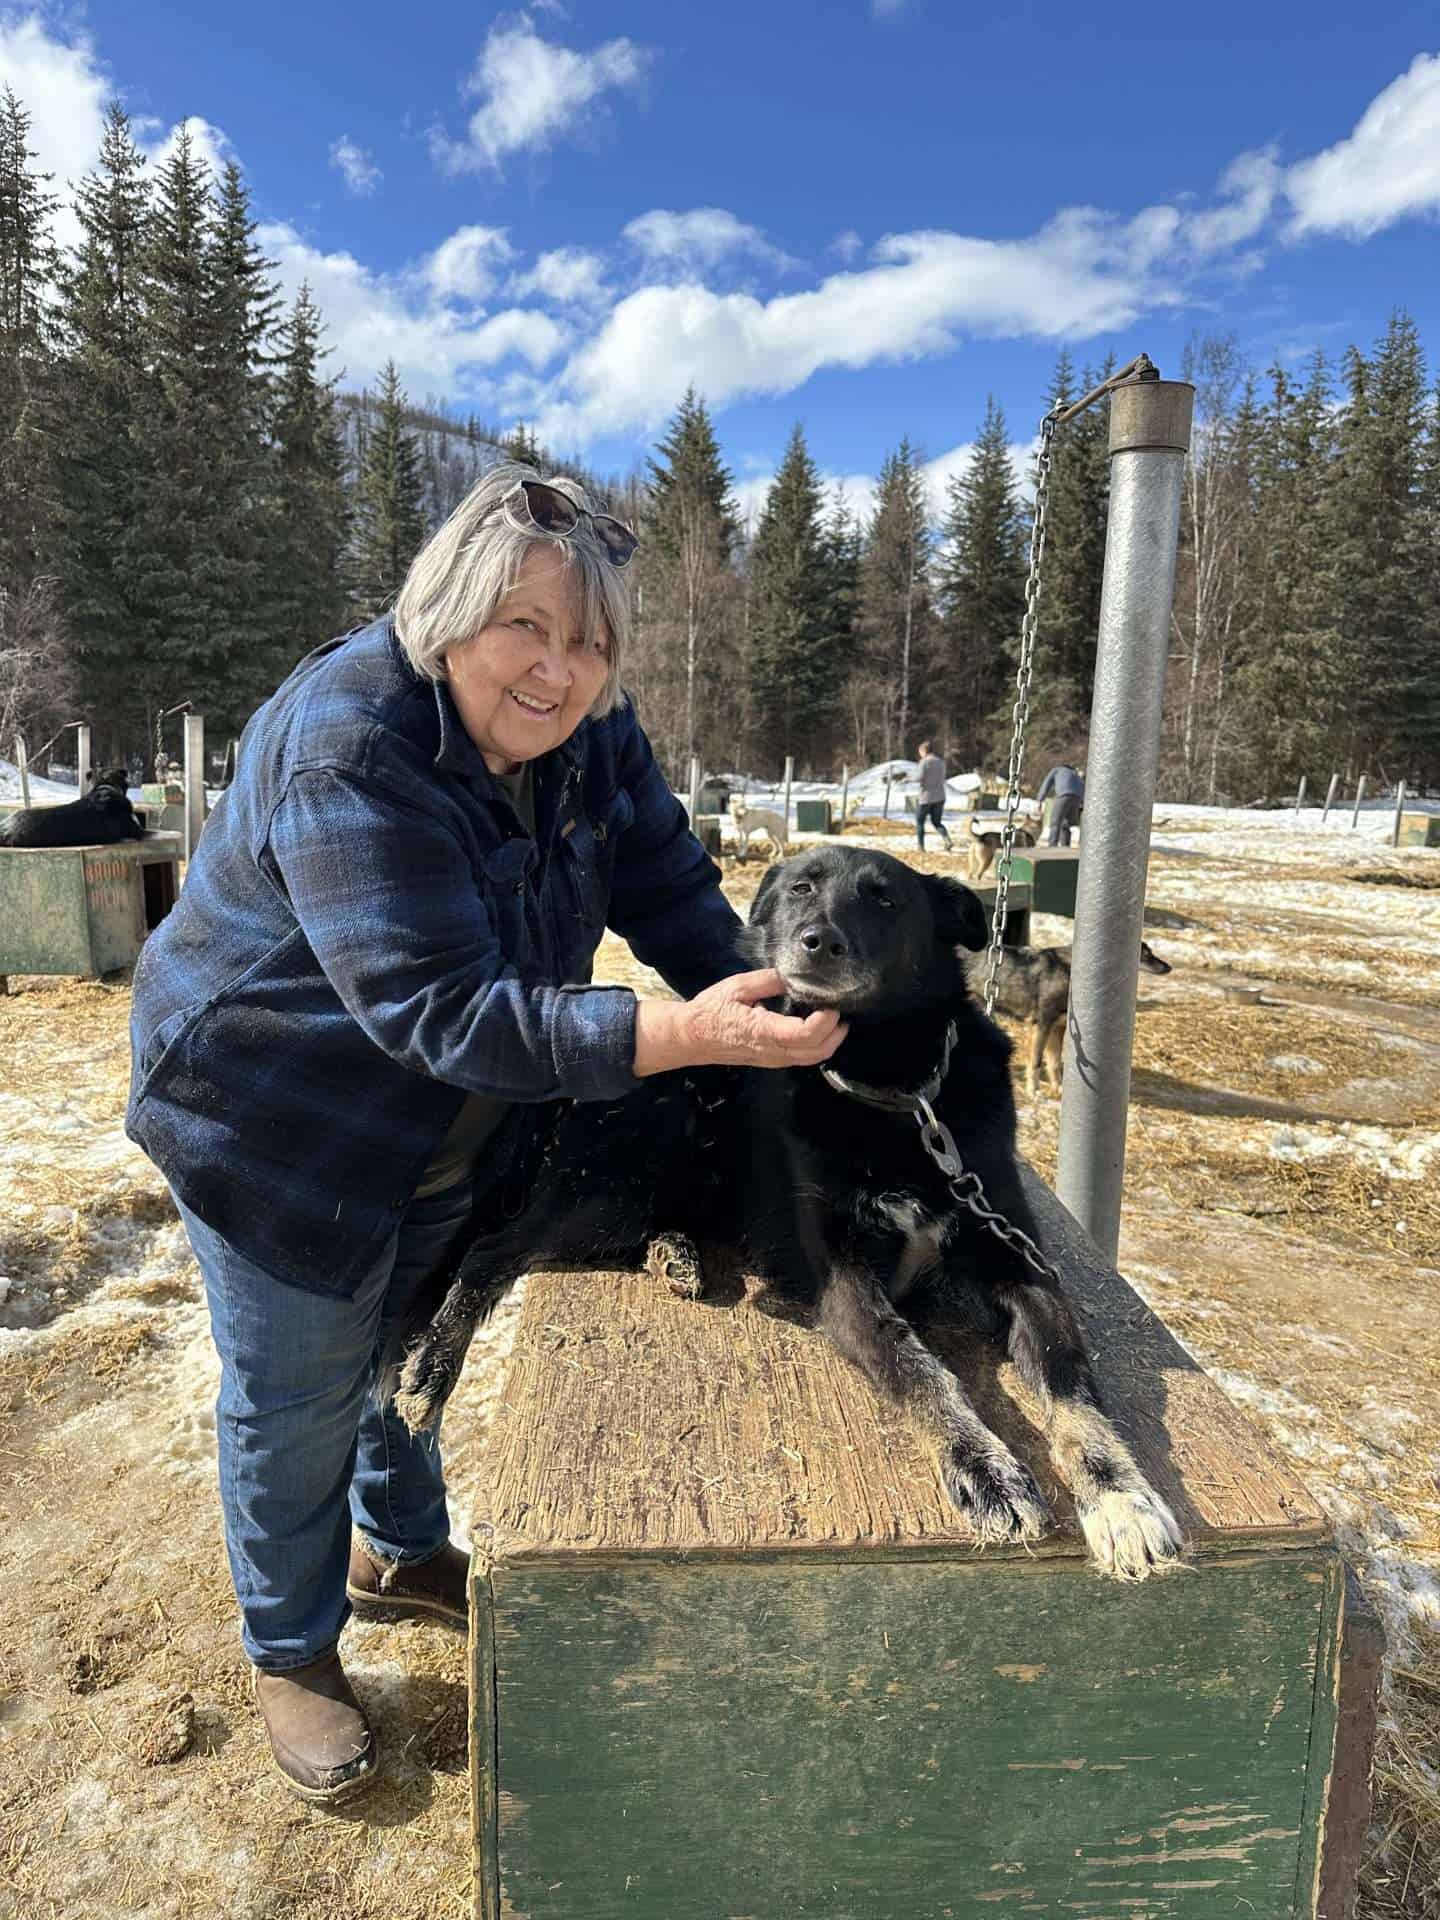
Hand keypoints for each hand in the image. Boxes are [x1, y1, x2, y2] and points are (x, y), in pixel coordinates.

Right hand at [633, 969, 846, 1076]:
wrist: (691, 1038)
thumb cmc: (711, 1010)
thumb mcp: (738, 986)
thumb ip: (769, 980)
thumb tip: (795, 974)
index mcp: (763, 1031)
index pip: (806, 1035)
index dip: (826, 1020)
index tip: (830, 1002)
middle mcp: (772, 1051)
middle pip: (817, 1051)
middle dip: (836, 1032)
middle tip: (840, 1009)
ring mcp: (773, 1060)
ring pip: (812, 1058)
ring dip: (830, 1040)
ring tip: (834, 1017)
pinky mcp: (772, 1061)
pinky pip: (802, 1058)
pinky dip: (818, 1045)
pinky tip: (818, 1027)